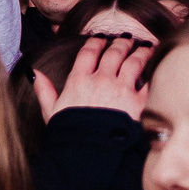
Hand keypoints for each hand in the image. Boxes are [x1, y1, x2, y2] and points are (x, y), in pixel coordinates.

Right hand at [34, 33, 154, 120]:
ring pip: (133, 62)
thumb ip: (44, 90)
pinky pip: (147, 82)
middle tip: (126, 38)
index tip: (101, 38)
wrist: (91, 150)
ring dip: (140, 52)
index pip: (88, 52)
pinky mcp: (137, 102)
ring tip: (145, 47)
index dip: (96, 42)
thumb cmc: (70, 132)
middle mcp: (100, 80)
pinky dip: (151, 73)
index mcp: (78, 80)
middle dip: (121, 43)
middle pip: (113, 53)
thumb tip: (34, 73)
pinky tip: (154, 69)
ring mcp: (120, 90)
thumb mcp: (51, 111)